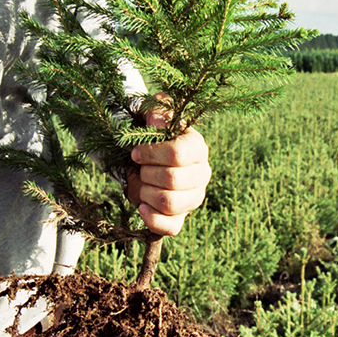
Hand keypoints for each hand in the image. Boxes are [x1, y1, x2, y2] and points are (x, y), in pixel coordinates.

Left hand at [126, 109, 210, 236]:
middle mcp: (202, 174)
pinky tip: (142, 207)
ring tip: (142, 184)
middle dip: (146, 174)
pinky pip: (171, 228)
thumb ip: (157, 109)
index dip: (151, 154)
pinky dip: (152, 219)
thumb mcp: (152, 113)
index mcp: (197, 147)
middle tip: (139, 169)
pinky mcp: (182, 217)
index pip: (178, 154)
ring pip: (170, 203)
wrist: (142, 157)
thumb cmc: (149, 133)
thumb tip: (158, 121)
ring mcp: (194, 197)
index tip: (135, 152)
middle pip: (172, 180)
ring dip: (146, 193)